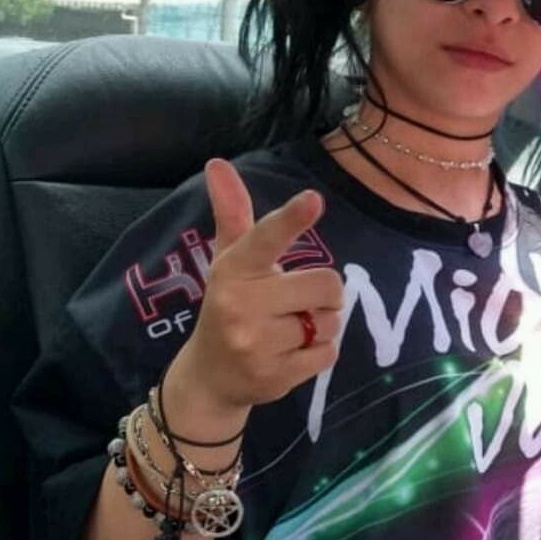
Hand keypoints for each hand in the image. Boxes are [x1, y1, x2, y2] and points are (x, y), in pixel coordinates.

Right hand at [173, 158, 344, 414]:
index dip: (291, 219)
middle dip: (324, 292)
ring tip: (292, 329)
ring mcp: (257, 344)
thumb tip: (217, 162)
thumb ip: (232, 213)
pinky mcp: (276, 376)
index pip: (265, 238)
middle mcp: (241, 305)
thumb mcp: (229, 260)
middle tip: (299, 301)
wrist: (210, 377)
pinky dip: (321, 351)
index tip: (313, 200)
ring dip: (322, 323)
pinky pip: (329, 353)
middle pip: (326, 283)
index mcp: (233, 270)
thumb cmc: (229, 305)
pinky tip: (293, 353)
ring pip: (330, 321)